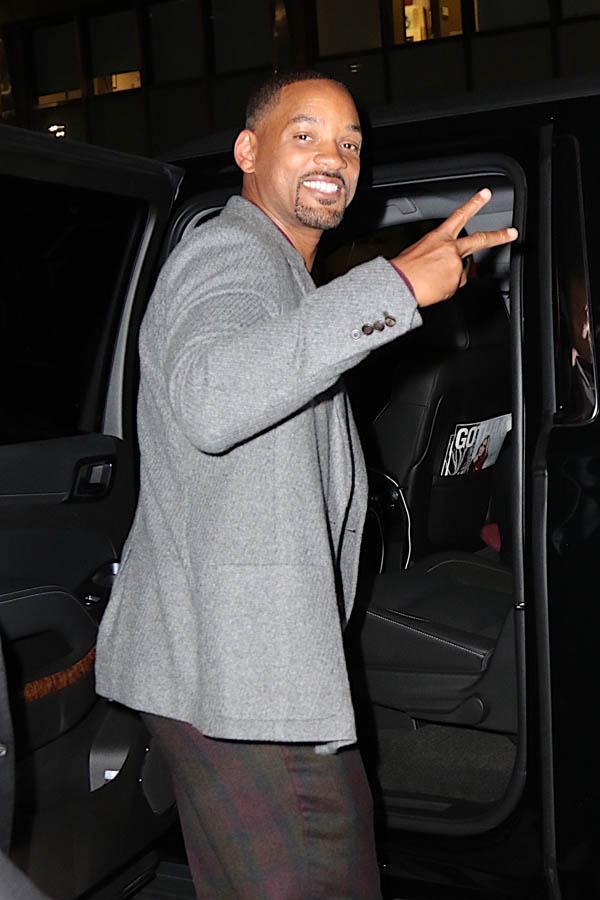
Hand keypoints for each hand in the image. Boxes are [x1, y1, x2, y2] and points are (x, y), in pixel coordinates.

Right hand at [392, 189, 517, 307]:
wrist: (399, 284)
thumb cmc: (404, 269)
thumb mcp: (419, 251)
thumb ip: (437, 253)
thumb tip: (443, 262)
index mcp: (439, 237)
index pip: (459, 215)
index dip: (474, 203)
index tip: (485, 194)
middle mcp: (450, 248)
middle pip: (479, 240)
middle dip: (498, 236)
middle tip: (511, 233)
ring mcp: (455, 265)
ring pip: (460, 272)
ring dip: (450, 277)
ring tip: (432, 281)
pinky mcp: (456, 280)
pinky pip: (454, 286)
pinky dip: (445, 288)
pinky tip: (434, 288)